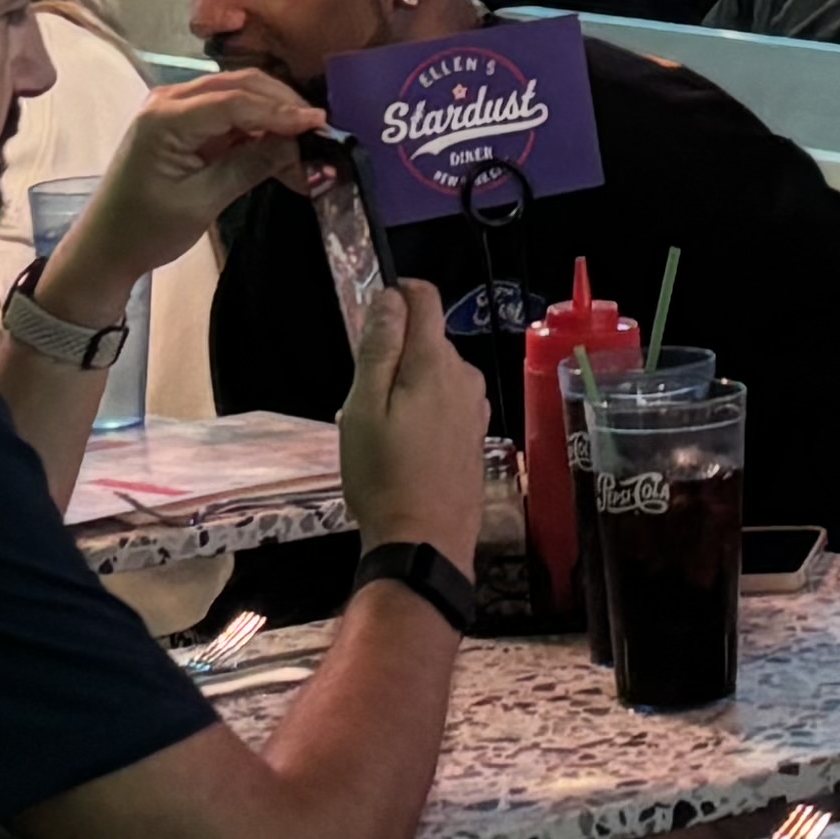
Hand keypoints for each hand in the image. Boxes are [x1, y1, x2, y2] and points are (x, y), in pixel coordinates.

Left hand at [54, 66, 326, 297]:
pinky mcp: (183, 124)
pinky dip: (256, 125)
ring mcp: (175, 109)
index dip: (280, 110)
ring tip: (307, 141)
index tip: (320, 124)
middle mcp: (169, 100)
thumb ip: (251, 165)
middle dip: (282, 105)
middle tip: (320, 131)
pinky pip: (227, 113)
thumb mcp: (203, 201)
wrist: (106, 248)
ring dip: (273, 113)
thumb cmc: (147, 229)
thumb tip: (301, 146)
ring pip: (236, 95)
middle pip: (238, 87)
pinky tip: (282, 144)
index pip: (234, 101)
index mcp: (166, 117)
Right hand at [333, 283, 485, 566]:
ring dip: (408, 386)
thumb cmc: (383, 474)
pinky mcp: (475, 432)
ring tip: (381, 431)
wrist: (424, 542)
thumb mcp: (364, 408)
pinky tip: (405, 447)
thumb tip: (390, 297)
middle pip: (427, 338)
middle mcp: (464, 375)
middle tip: (365, 400)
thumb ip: (379, 348)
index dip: (395, 297)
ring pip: (436, 371)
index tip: (370, 326)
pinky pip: (446, 400)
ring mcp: (474, 406)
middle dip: (395, 355)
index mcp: (435, 361)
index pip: (424, 297)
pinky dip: (424, 409)